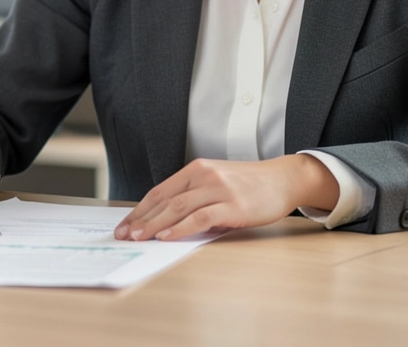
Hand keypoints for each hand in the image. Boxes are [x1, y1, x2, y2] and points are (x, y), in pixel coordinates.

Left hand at [114, 155, 337, 241]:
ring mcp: (218, 189)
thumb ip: (195, 198)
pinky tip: (166, 236)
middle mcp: (204, 176)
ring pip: (178, 208)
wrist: (284, 179)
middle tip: (123, 235)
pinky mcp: (233, 205)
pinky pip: (200, 218)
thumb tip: (167, 223)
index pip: (159, 191)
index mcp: (197, 170)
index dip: (139, 209)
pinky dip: (180, 228)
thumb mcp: (217, 184)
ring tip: (138, 237)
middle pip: (164, 200)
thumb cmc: (250, 185)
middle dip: (140, 219)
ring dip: (154, 224)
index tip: (123, 225)